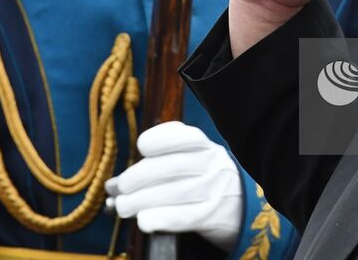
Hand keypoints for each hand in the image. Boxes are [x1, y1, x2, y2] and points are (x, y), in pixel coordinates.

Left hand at [105, 122, 242, 251]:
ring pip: (174, 193)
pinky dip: (162, 218)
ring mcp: (215, 191)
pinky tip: (143, 221)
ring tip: (122, 207)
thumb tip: (113, 183)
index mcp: (206, 147)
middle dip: (139, 176)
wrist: (244, 207)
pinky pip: (185, 217)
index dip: (160, 139)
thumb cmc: (206, 180)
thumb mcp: (195, 160)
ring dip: (141, 200)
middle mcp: (213, 165)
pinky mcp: (213, 217)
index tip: (141, 146)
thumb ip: (160, 163)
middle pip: (172, 166)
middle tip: (118, 187)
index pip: (185, 136)